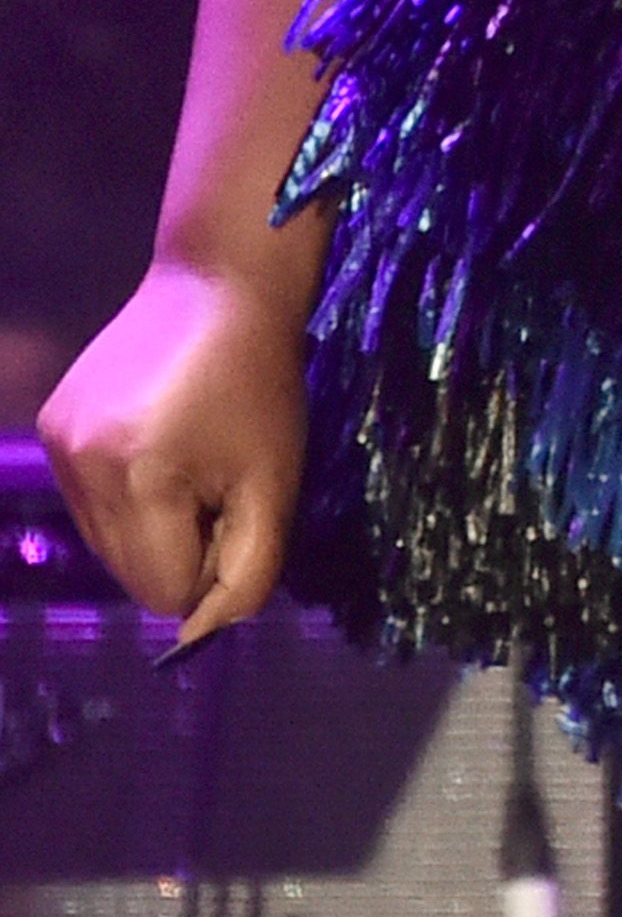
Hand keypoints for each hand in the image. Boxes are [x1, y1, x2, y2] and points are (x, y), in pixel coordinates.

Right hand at [40, 259, 306, 647]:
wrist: (219, 282)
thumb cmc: (261, 382)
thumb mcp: (276, 482)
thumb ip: (249, 572)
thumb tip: (202, 634)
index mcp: (136, 482)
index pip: (164, 591)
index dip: (212, 561)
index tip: (237, 502)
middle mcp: (79, 468)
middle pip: (128, 572)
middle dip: (179, 544)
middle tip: (218, 477)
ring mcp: (57, 446)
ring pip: (105, 541)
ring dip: (152, 520)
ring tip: (191, 452)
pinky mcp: (50, 425)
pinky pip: (89, 499)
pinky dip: (127, 489)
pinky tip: (159, 436)